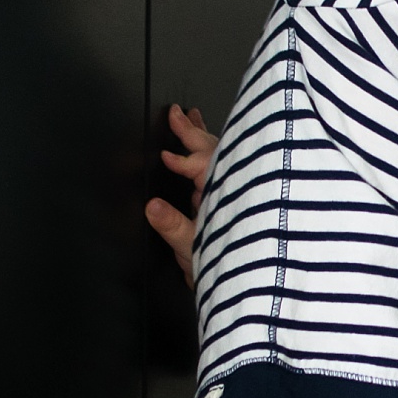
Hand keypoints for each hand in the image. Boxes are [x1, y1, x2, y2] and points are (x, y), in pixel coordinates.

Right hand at [146, 103, 217, 287]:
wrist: (244, 285)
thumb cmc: (227, 267)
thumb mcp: (193, 248)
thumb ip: (172, 226)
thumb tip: (153, 206)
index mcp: (226, 196)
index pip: (206, 166)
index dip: (186, 160)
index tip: (167, 157)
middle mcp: (234, 189)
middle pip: (216, 151)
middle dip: (193, 131)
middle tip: (177, 112)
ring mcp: (235, 192)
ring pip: (222, 155)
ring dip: (203, 135)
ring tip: (192, 117)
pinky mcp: (233, 198)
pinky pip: (224, 166)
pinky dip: (211, 151)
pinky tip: (206, 143)